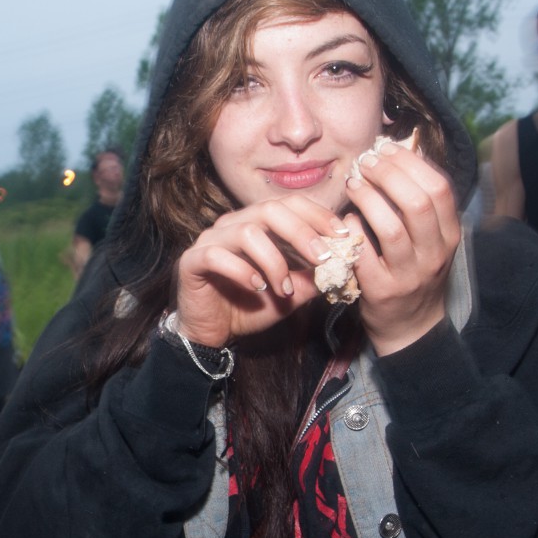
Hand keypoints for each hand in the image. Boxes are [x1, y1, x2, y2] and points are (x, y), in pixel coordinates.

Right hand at [175, 197, 346, 347]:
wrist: (212, 333)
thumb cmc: (250, 308)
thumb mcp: (290, 295)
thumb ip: (312, 279)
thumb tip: (344, 266)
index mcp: (257, 223)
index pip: (290, 204)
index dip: (318, 215)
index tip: (343, 235)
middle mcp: (233, 224)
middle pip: (269, 210)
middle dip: (301, 233)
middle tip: (322, 258)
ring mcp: (210, 240)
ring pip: (246, 232)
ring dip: (273, 261)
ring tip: (284, 289)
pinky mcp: (192, 261)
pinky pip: (217, 256)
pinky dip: (242, 271)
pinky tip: (257, 289)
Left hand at [345, 139, 459, 354]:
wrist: (411, 326)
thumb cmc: (416, 272)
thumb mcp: (431, 240)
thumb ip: (420, 203)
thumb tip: (401, 153)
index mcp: (450, 236)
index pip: (439, 188)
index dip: (411, 163)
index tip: (386, 150)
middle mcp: (434, 255)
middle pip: (417, 203)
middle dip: (387, 175)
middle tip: (365, 164)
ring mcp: (408, 275)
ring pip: (390, 228)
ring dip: (368, 199)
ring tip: (353, 185)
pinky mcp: (381, 291)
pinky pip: (364, 255)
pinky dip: (352, 231)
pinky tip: (345, 220)